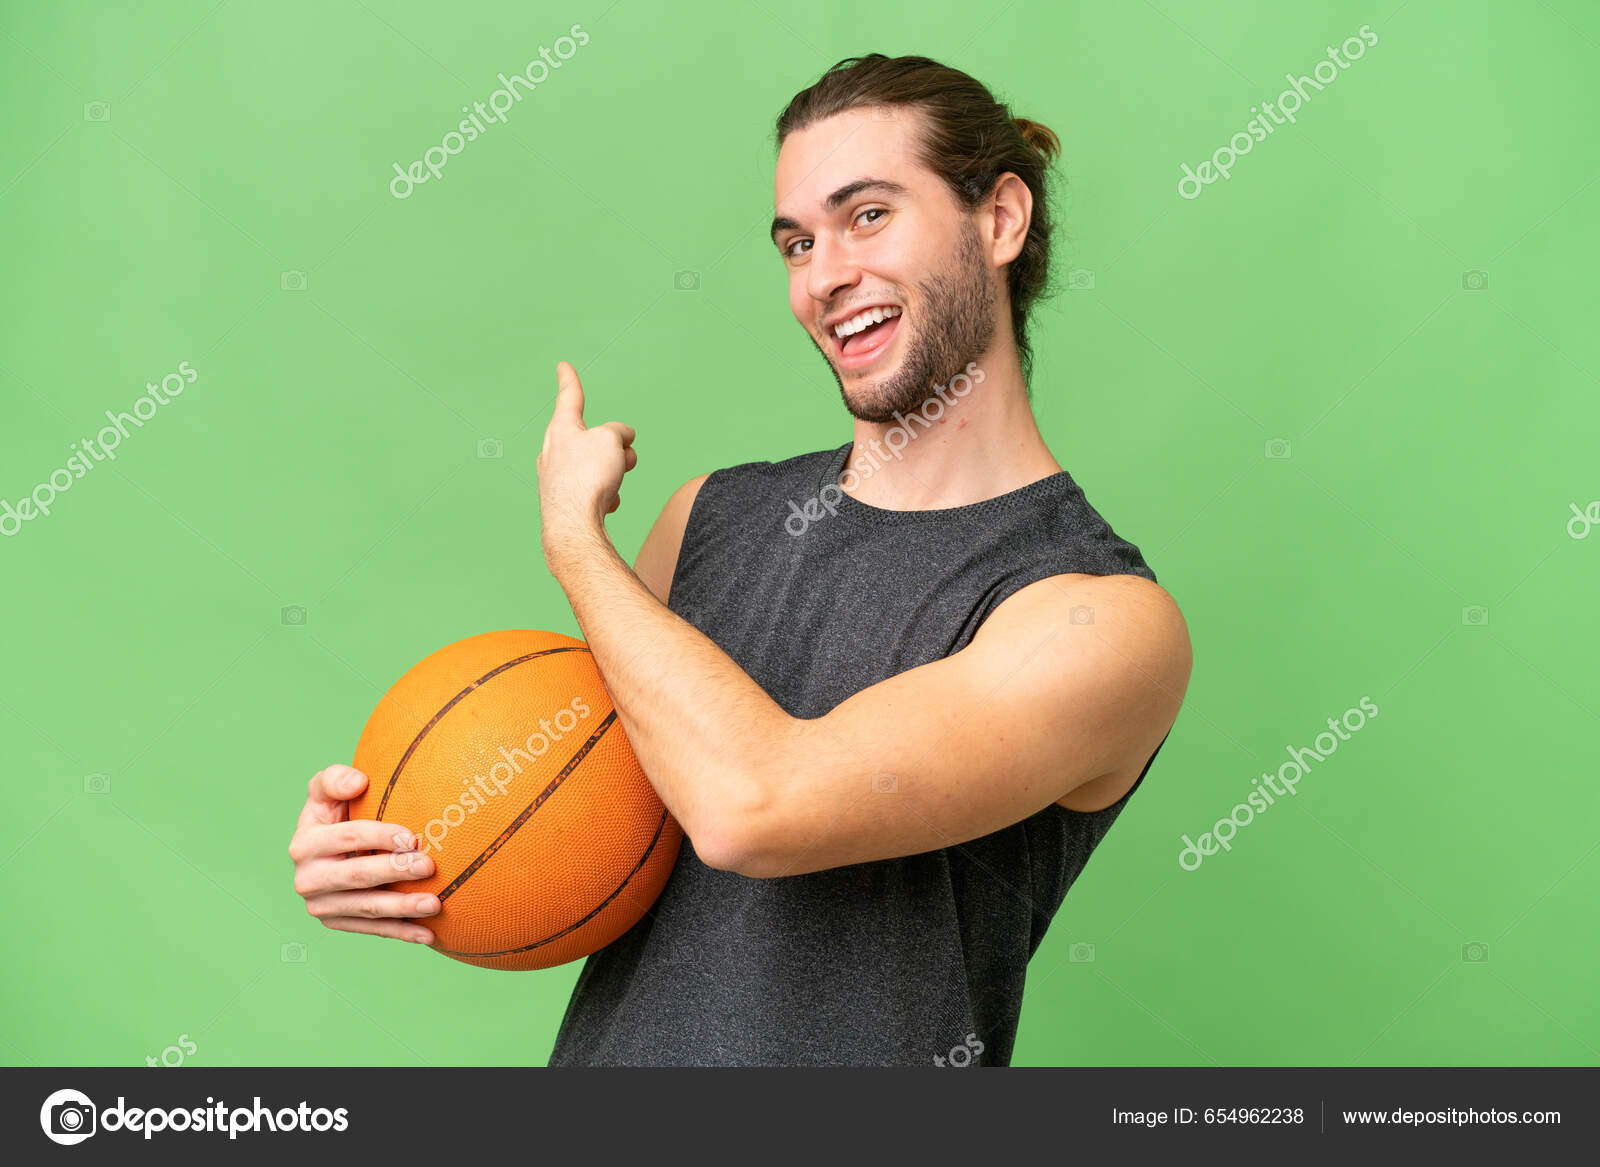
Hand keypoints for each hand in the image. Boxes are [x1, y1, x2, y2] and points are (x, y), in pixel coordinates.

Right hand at [288, 764, 440, 944]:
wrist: (327, 850)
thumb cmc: (336, 811)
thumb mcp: (326, 790)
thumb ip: (335, 779)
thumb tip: (358, 782)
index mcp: (305, 843)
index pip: (347, 837)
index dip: (379, 836)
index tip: (411, 837)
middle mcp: (307, 878)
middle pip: (357, 875)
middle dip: (394, 871)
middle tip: (429, 866)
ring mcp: (321, 905)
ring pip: (366, 907)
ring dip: (402, 908)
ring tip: (435, 904)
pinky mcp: (336, 922)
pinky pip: (371, 929)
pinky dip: (400, 932)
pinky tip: (427, 934)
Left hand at [536, 361, 636, 559]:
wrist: (575, 526)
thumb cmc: (589, 477)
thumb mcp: (611, 439)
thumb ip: (617, 432)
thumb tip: (618, 442)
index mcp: (561, 429)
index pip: (569, 397)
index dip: (570, 379)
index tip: (563, 366)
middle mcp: (553, 451)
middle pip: (592, 439)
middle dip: (614, 447)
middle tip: (624, 458)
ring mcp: (555, 478)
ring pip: (595, 465)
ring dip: (613, 471)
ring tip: (614, 484)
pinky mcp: (562, 501)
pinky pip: (593, 489)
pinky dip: (605, 493)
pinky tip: (606, 504)